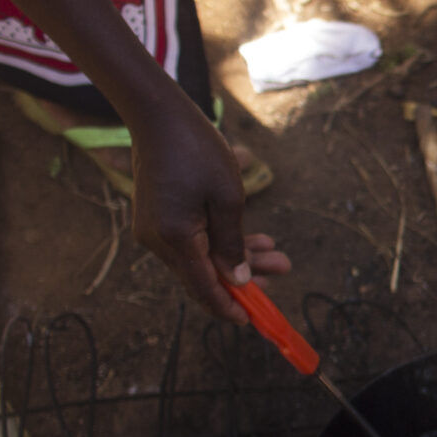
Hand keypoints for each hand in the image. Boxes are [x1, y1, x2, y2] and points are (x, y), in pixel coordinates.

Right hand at [124, 99, 287, 320]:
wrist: (159, 117)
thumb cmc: (197, 151)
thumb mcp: (228, 198)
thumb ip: (232, 244)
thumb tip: (237, 279)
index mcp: (174, 238)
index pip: (203, 288)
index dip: (228, 306)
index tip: (251, 319)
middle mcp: (158, 240)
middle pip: (204, 274)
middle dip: (245, 277)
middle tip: (282, 270)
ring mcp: (154, 230)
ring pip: (201, 258)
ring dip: (237, 257)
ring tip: (277, 254)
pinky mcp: (158, 218)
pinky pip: (192, 241)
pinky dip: (219, 242)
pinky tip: (252, 240)